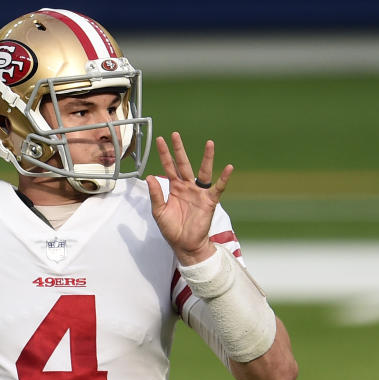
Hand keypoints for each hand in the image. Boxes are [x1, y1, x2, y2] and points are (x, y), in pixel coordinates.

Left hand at [146, 131, 233, 264]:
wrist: (185, 245)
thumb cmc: (172, 229)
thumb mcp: (159, 212)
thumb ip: (155, 194)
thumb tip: (149, 177)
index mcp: (174, 188)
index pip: (168, 167)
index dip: (165, 154)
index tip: (161, 140)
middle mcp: (187, 187)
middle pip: (183, 164)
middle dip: (179, 149)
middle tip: (175, 135)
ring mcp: (199, 192)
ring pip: (203, 171)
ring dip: (207, 158)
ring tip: (210, 143)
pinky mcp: (209, 201)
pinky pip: (218, 187)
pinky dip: (224, 178)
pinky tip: (229, 168)